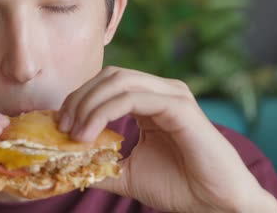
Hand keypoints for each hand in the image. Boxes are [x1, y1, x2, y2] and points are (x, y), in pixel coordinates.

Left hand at [57, 67, 276, 212]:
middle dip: (79, 98)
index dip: (79, 99)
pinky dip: (104, 112)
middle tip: (63, 126)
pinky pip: (133, 98)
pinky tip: (90, 133)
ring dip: (88, 104)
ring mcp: (172, 95)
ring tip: (74, 132)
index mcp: (150, 101)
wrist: (216, 205)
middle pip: (109, 77)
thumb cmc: (179, 186)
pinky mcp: (179, 106)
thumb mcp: (127, 173)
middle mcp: (161, 91)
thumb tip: (64, 163)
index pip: (106, 84)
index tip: (60, 125)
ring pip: (118, 82)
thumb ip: (99, 163)